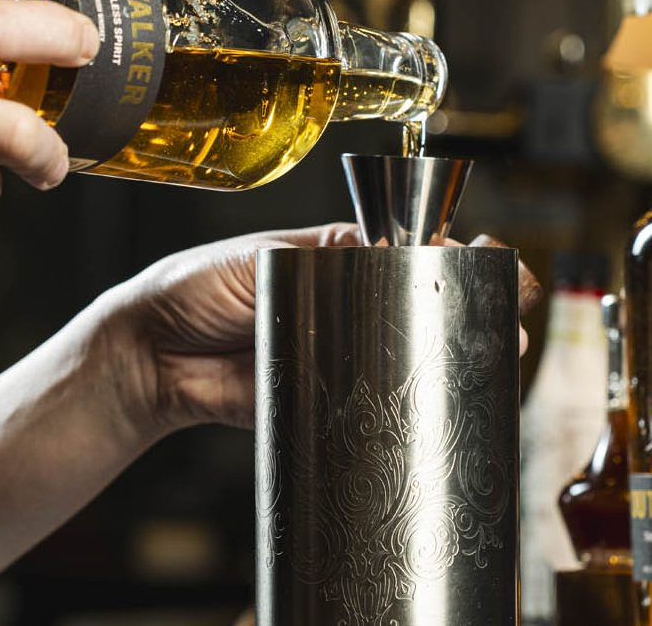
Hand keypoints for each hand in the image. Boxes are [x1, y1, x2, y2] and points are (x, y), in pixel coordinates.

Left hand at [104, 226, 544, 435]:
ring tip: (497, 359)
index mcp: (327, 258)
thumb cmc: (189, 290)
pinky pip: (367, 404)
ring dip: (447, 360)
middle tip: (506, 322)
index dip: (444, 258)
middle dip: (463, 313)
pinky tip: (443, 404)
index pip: (399, 252)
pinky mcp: (319, 401)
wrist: (145, 358)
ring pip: (400, 356)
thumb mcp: (257, 257)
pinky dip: (403, 405)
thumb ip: (316, 256)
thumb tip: (376, 246)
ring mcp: (331, 354)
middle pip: (413, 307)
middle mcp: (337, 305)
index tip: (483, 261)